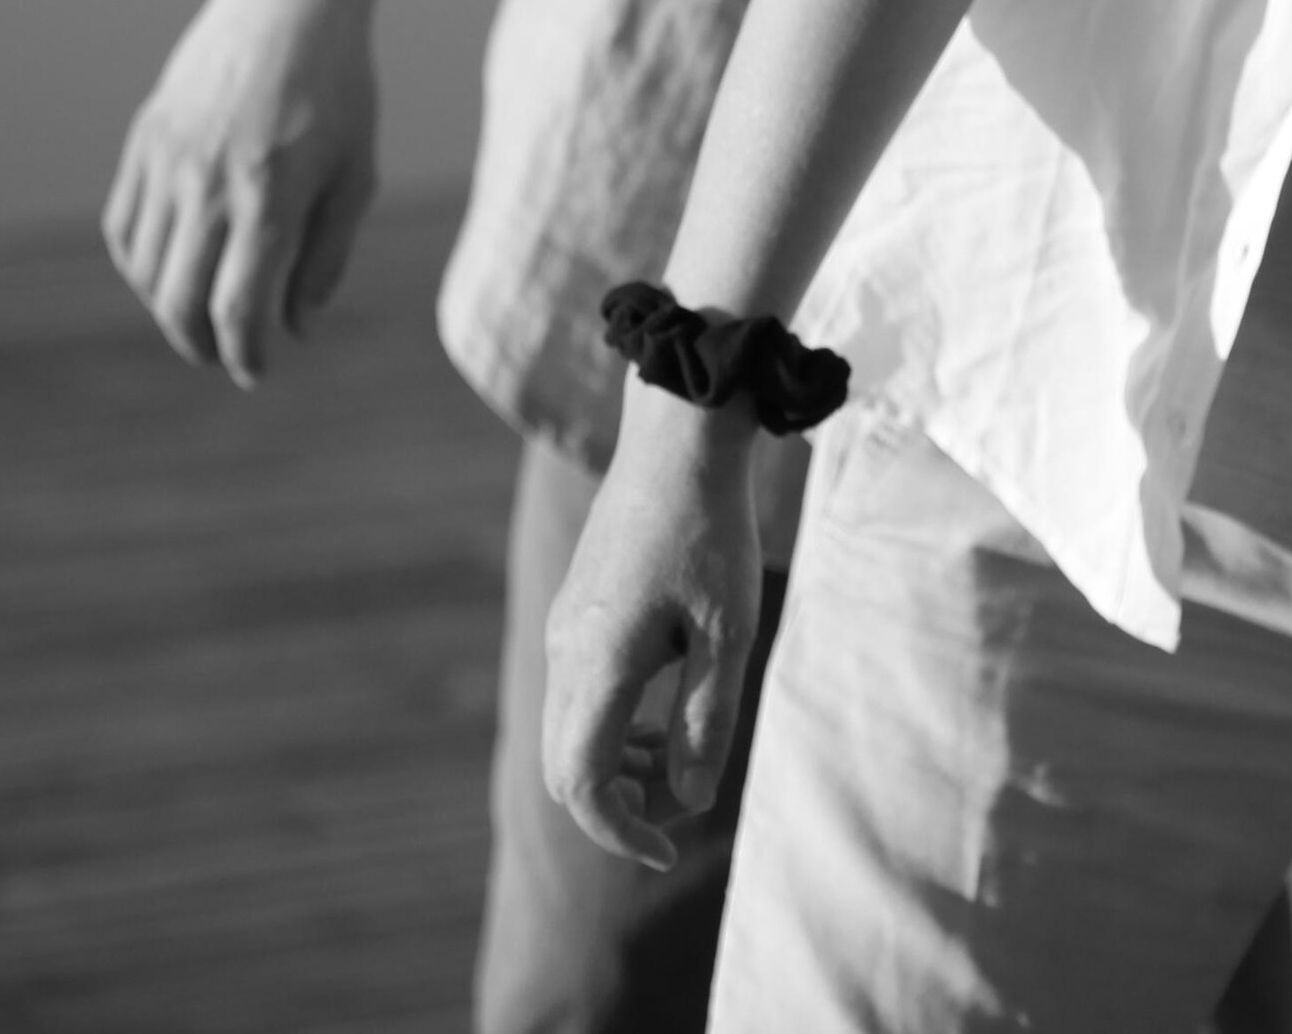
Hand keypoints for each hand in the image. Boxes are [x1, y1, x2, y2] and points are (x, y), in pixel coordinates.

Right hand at [103, 0, 378, 384]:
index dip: (244, 354)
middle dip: (201, 345)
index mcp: (271, 196)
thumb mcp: (355, 172)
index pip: (238, 308)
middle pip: (179, 303)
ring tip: (204, 315)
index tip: (257, 371)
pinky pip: (124, 227)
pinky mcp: (143, 142)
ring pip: (145, 270)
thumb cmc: (338, 91)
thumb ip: (327, 256)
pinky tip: (172, 269)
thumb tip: (295, 328)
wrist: (288, 3)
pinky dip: (141, 264)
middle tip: (225, 357)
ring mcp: (167, 162)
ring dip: (168, 307)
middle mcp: (209, 184)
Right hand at [542, 421, 765, 869]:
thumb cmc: (713, 532)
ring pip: (566, 732)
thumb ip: (706, 719)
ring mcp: (564, 630)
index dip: (619, 829)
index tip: (667, 848)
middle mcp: (565, 652)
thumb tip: (690, 799)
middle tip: (681, 804)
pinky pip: (575, 693)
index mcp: (597, 664)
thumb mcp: (728, 631)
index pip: (580, 784)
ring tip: (679, 758)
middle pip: (563, 766)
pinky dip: (610, 723)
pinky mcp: (575, 611)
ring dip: (613, 763)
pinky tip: (664, 707)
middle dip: (616, 804)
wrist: (678, 443)